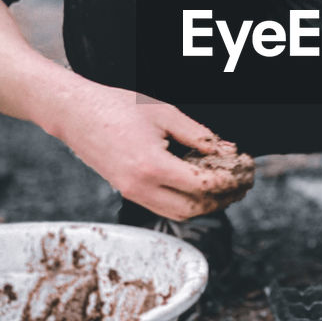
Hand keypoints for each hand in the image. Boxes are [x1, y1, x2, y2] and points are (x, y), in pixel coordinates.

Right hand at [51, 77, 251, 219]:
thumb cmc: (118, 107)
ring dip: (205, 205)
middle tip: (242, 182)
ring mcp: (132, 193)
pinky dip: (186, 202)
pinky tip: (199, 185)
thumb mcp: (164, 113)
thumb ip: (198, 135)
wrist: (76, 114)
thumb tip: (226, 151)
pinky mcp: (127, 191)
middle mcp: (141, 187)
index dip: (229, 182)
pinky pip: (164, 207)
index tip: (245, 172)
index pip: (202, 186)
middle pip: (193, 209)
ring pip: (178, 213)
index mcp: (152, 165)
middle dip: (223, 199)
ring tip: (226, 187)